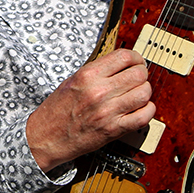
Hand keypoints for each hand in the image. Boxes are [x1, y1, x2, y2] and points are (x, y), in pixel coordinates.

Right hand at [26, 50, 154, 172]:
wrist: (45, 137)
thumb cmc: (57, 110)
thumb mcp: (73, 81)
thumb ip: (98, 71)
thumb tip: (122, 64)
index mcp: (88, 75)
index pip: (125, 56)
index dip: (136, 58)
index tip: (136, 62)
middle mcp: (99, 91)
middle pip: (139, 74)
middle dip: (142, 74)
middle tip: (138, 79)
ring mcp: (107, 111)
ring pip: (144, 93)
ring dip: (145, 92)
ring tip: (138, 94)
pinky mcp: (113, 130)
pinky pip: (143, 117)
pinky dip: (147, 111)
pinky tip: (141, 109)